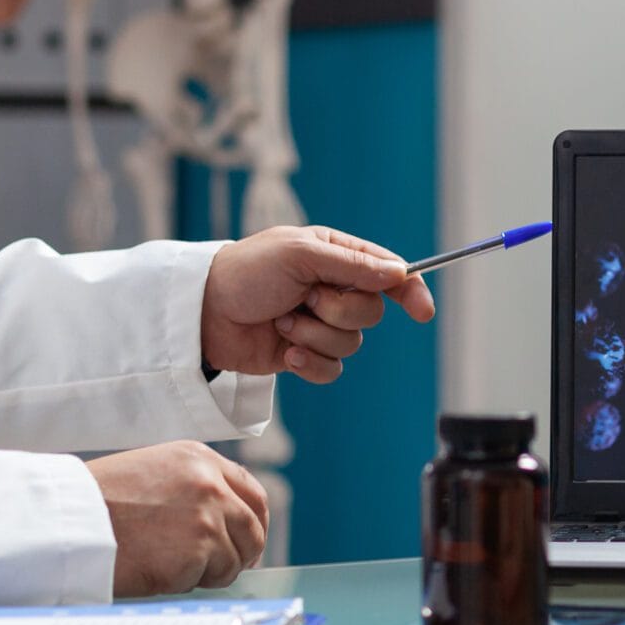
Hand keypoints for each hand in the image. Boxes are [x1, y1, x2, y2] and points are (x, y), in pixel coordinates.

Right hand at [90, 441, 269, 595]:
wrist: (70, 521)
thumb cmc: (97, 503)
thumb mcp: (152, 473)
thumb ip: (192, 488)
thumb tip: (224, 521)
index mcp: (198, 459)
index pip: (251, 491)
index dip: (255, 521)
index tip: (249, 540)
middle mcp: (210, 483)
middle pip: (253, 528)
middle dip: (242, 554)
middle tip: (222, 569)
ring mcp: (208, 516)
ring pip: (234, 558)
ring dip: (211, 571)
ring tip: (172, 567)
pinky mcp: (200, 549)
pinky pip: (209, 578)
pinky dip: (190, 583)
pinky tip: (159, 571)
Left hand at [200, 225, 436, 381]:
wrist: (203, 315)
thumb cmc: (245, 272)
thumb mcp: (299, 255)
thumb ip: (352, 265)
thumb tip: (398, 274)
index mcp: (335, 256)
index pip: (388, 272)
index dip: (409, 290)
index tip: (422, 311)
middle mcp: (332, 288)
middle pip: (371, 312)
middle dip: (338, 311)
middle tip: (304, 299)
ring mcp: (319, 323)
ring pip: (352, 343)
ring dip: (315, 336)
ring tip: (283, 323)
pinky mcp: (305, 353)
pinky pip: (332, 369)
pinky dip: (310, 363)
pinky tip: (286, 353)